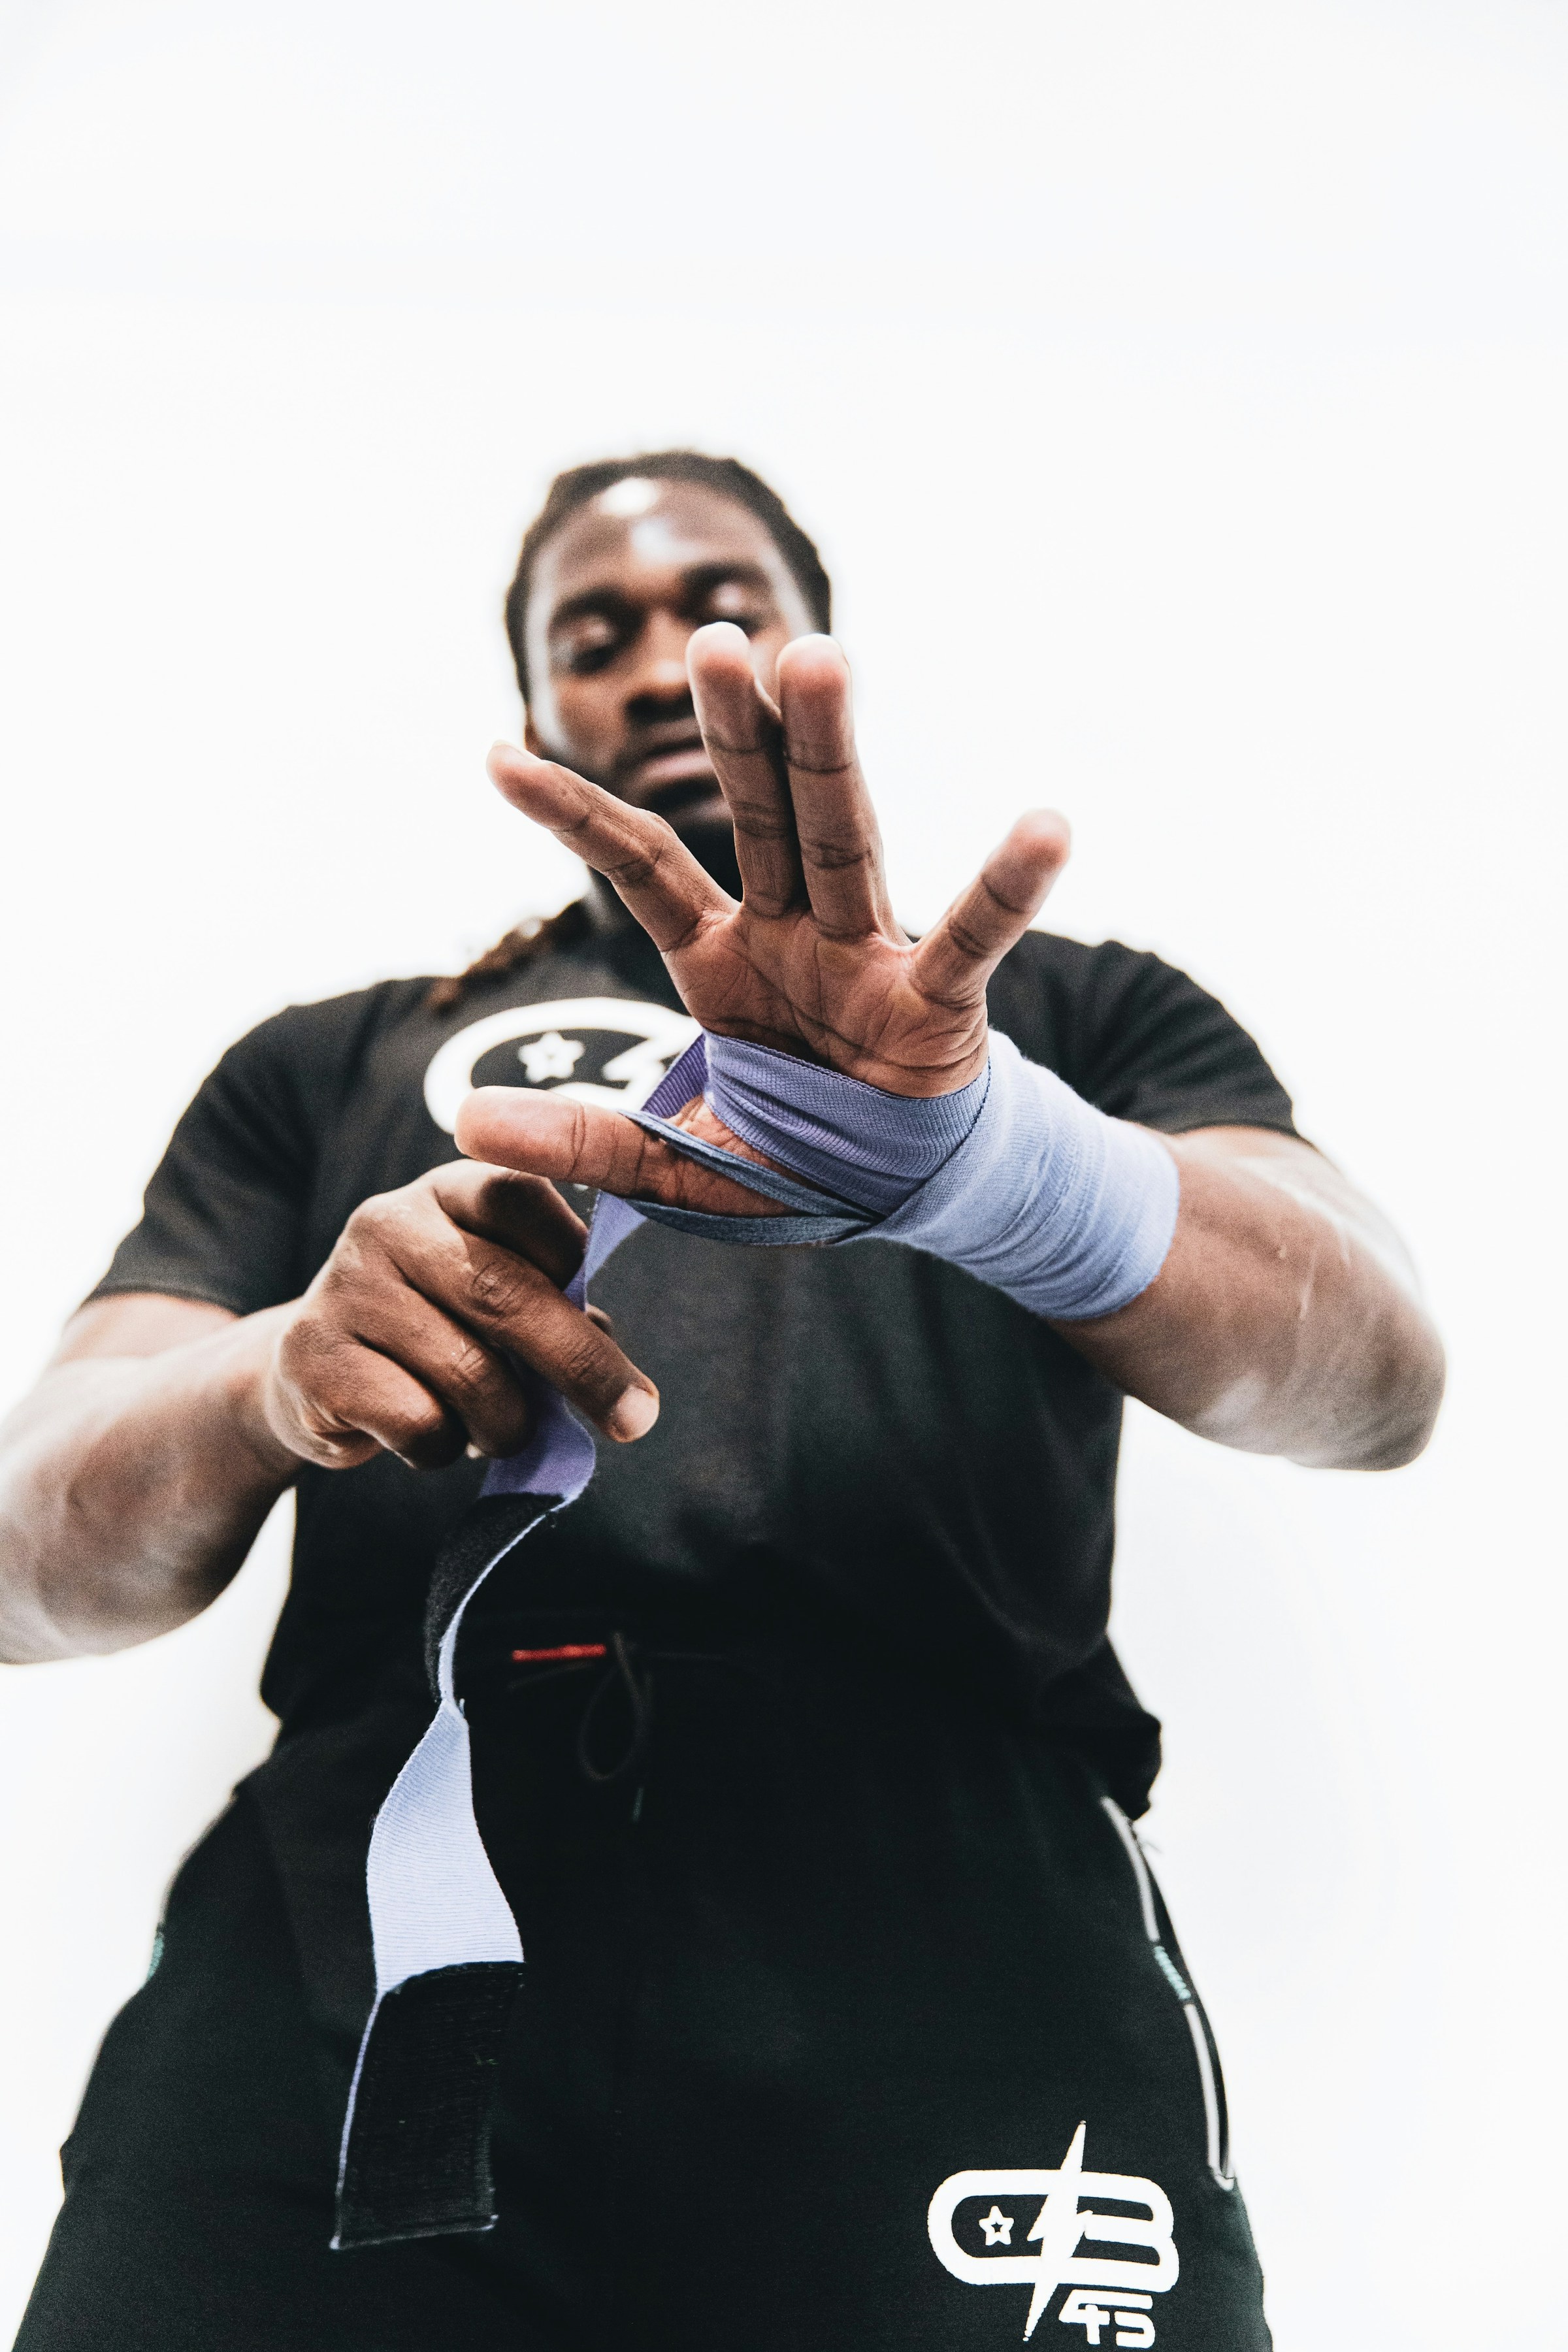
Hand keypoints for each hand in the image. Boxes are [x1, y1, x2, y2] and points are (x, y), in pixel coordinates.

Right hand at [255, 1165, 659, 1470]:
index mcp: (447, 1191)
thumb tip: (616, 1364)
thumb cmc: (437, 1331)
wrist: (315, 1375)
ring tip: (502, 1431)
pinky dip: (444, 1448)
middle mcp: (388, 1223)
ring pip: (468, 1373)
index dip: (573, 1262)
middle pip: (504, 1292)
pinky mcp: (313, 1358)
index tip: (607, 1322)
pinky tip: (428, 1437)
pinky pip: (418, 1421)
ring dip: (508, 1424)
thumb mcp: (495, 1295)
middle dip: (582, 1365)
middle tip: (634, 1419)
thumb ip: (556, 1305)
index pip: (522, 1199)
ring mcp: (344, 1287)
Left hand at [469, 625, 1069, 1213]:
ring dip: (832, 751)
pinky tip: (1046, 825)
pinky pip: (971, 941)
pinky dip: (1009, 889)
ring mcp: (868, 958)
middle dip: (737, 732)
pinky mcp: (938, 1006)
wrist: (895, 1195)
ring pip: (847, 838)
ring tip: (819, 658)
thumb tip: (467, 1119)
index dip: (575, 816)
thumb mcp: (672, 1162)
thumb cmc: (793, 1156)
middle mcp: (794, 933)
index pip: (643, 867)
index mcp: (723, 958)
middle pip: (761, 815)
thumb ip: (583, 1139)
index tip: (496, 757)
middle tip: (711, 643)